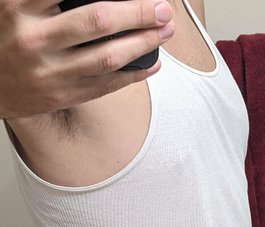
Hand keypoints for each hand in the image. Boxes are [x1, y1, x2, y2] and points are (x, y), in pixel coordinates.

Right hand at [0, 0, 174, 118]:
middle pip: (99, 22)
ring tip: (164, 32)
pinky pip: (106, 86)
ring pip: (108, 58)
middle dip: (138, 14)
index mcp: (19, 7)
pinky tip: (152, 63)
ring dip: (143, 44)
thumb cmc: (5, 38)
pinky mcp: (63, 96)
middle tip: (162, 9)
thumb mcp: (13, 6)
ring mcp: (51, 72)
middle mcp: (36, 40)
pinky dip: (133, 75)